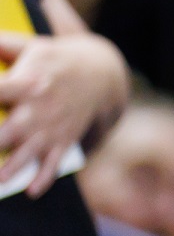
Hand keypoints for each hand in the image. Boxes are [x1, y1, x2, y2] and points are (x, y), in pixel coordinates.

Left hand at [0, 28, 128, 195]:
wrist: (102, 73)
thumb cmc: (55, 58)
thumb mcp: (31, 45)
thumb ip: (2, 45)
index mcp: (27, 80)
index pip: (0, 90)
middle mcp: (40, 106)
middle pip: (14, 127)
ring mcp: (54, 125)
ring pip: (31, 150)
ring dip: (15, 166)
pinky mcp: (64, 138)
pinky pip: (54, 161)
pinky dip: (45, 176)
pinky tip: (32, 190)